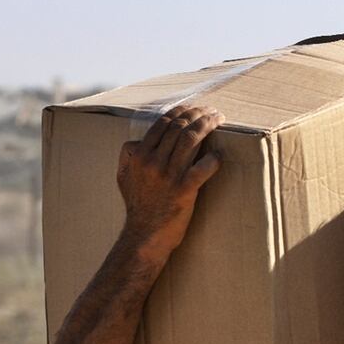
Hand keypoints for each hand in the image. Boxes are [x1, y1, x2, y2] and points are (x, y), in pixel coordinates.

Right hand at [117, 105, 225, 258]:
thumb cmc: (137, 206)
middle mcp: (153, 162)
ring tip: (219, 120)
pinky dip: (213, 159)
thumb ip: (128, 156)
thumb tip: (136, 142)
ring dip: (208, 125)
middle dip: (198, 113)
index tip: (194, 108)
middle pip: (179, 127)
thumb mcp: (123, 177)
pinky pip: (203, 168)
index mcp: (139, 155)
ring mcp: (169, 175)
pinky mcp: (184, 191)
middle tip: (211, 111)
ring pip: (191, 140)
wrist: (144, 235)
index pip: (163, 123)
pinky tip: (219, 154)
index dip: (181, 111)